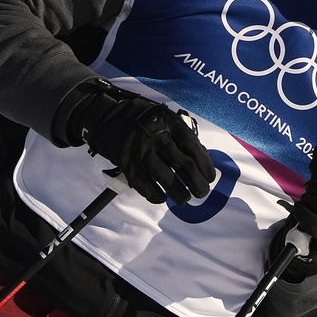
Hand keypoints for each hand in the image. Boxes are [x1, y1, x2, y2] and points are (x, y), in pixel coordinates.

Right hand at [72, 79, 214, 204]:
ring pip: (164, 177)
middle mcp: (156, 135)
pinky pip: (142, 182)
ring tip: (184, 200)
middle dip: (196, 183)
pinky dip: (153, 194)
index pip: (192, 145)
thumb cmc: (143, 119)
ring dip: (178, 193)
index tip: (210, 177)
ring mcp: (140, 149)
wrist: (107, 116)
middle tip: (202, 193)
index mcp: (169, 121)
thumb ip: (180, 134)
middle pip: (182, 164)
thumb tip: (201, 158)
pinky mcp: (125, 161)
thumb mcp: (163, 117)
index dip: (205, 164)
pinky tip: (161, 198)